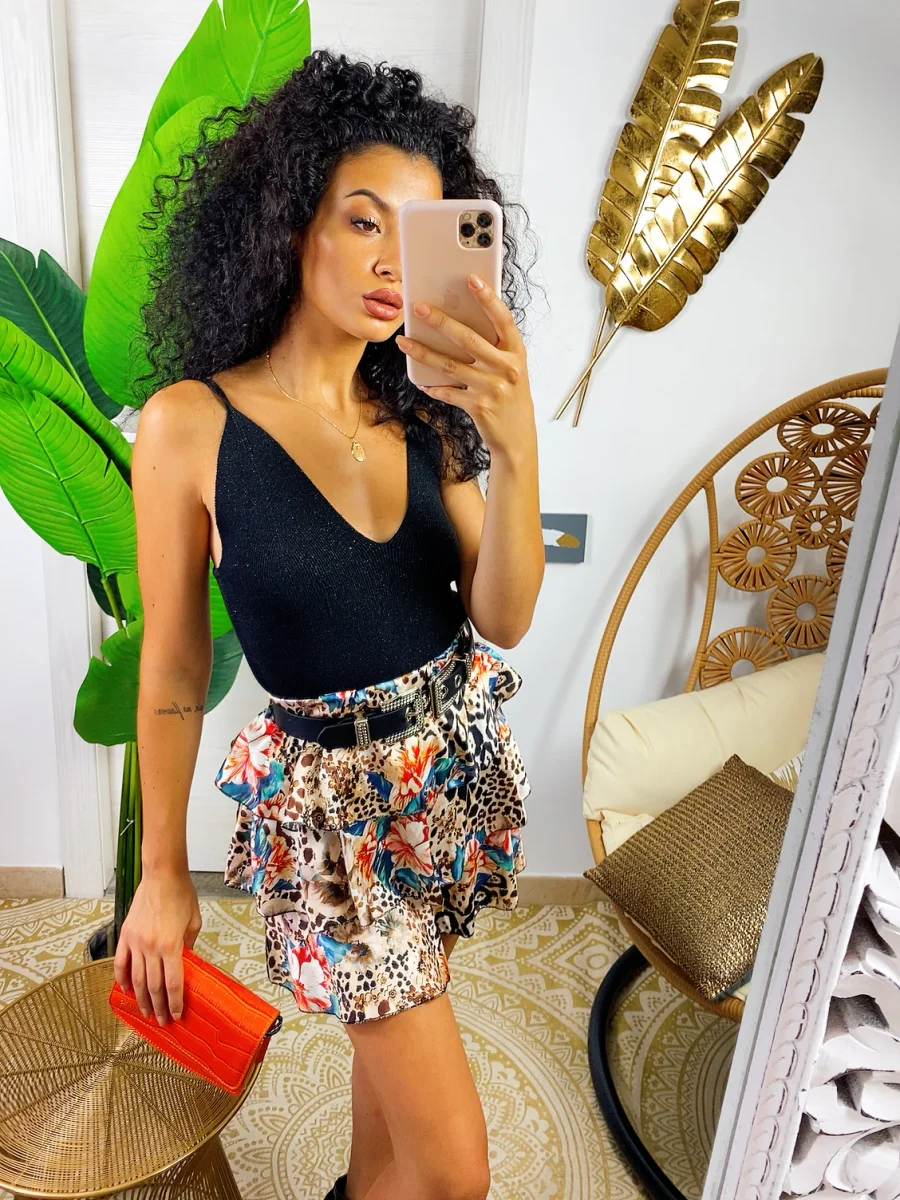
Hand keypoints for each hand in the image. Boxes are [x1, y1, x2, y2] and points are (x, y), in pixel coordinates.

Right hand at [113, 869, 201, 1025]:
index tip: (176, 1015)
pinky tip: (126, 991)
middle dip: (158, 1006)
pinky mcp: (125, 935)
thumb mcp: (194, 922)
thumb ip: (189, 945)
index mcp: (171, 945)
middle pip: (153, 985)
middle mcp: (151, 947)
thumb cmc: (182, 895)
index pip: (173, 982)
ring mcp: (135, 942)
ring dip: (141, 999)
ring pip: (135, 979)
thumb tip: (185, 964)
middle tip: (161, 1021)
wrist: (162, 875)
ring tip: (145, 1012)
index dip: (174, 1002)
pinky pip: (120, 963)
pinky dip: (121, 979)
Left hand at [395, 273, 535, 461]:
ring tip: (404, 342)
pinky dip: (433, 386)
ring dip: (423, 352)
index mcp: (516, 353)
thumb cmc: (510, 394)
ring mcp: (492, 388)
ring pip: (450, 365)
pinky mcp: (478, 406)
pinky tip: (421, 381)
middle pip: (468, 339)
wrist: (517, 435)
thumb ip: (493, 347)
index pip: (503, 319)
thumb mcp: (511, 367)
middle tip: (419, 308)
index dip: (488, 298)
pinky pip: (448, 392)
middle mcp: (506, 368)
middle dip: (441, 321)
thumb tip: (457, 323)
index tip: (471, 279)